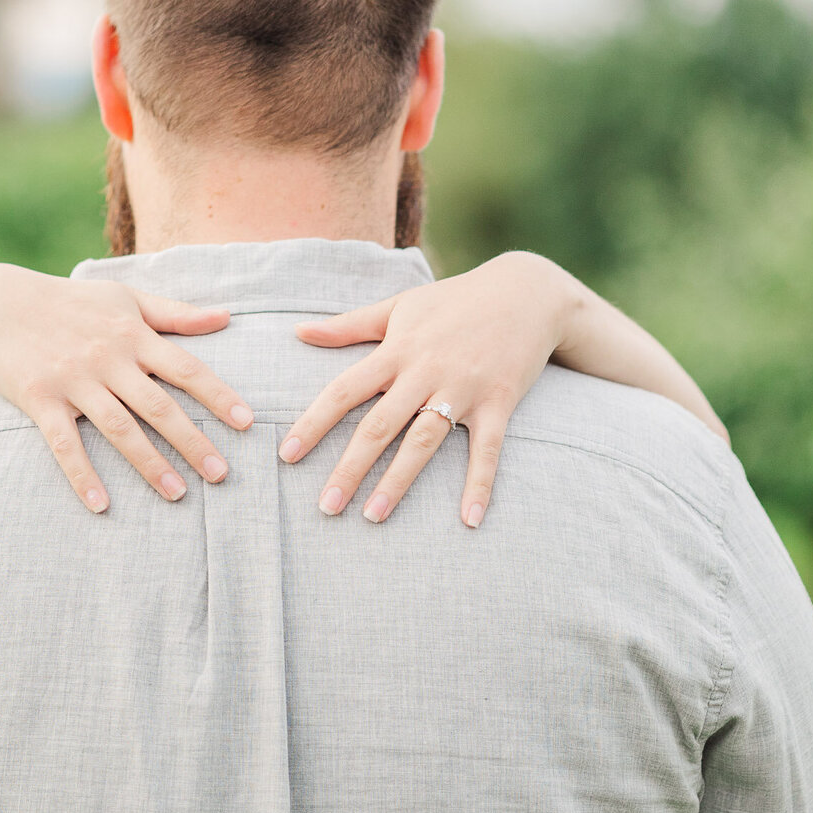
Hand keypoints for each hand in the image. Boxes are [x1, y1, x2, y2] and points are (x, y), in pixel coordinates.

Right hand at [0, 265, 252, 512]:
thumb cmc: (71, 302)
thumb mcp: (125, 297)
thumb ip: (176, 313)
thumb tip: (227, 317)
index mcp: (133, 335)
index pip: (185, 368)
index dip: (218, 395)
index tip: (247, 422)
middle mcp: (107, 358)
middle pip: (158, 405)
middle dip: (193, 440)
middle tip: (221, 474)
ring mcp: (73, 380)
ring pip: (118, 428)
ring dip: (150, 464)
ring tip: (177, 494)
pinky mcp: (39, 399)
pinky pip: (64, 443)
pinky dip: (82, 475)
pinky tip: (100, 505)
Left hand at [277, 252, 576, 527]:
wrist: (526, 292)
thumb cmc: (454, 300)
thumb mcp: (399, 306)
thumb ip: (349, 325)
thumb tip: (299, 332)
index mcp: (396, 350)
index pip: (344, 390)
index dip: (314, 423)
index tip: (287, 455)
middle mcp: (425, 372)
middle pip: (379, 426)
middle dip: (350, 467)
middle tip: (325, 507)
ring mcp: (462, 389)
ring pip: (423, 442)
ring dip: (398, 482)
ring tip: (373, 517)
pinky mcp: (498, 402)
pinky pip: (487, 450)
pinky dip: (479, 484)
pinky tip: (469, 520)